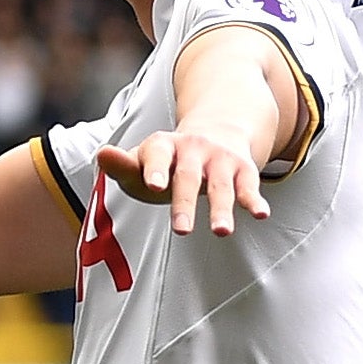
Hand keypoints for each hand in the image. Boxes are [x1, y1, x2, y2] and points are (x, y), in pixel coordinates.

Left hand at [97, 127, 269, 236]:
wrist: (216, 130)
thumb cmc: (168, 161)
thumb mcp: (142, 161)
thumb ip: (122, 166)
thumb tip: (101, 154)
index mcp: (163, 145)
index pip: (157, 155)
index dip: (155, 169)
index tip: (153, 186)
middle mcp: (193, 148)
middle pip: (188, 177)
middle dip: (184, 203)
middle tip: (181, 231)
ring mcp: (220, 158)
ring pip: (220, 185)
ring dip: (222, 208)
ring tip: (221, 232)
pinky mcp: (243, 170)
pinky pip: (249, 186)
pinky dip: (255, 200)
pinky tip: (260, 214)